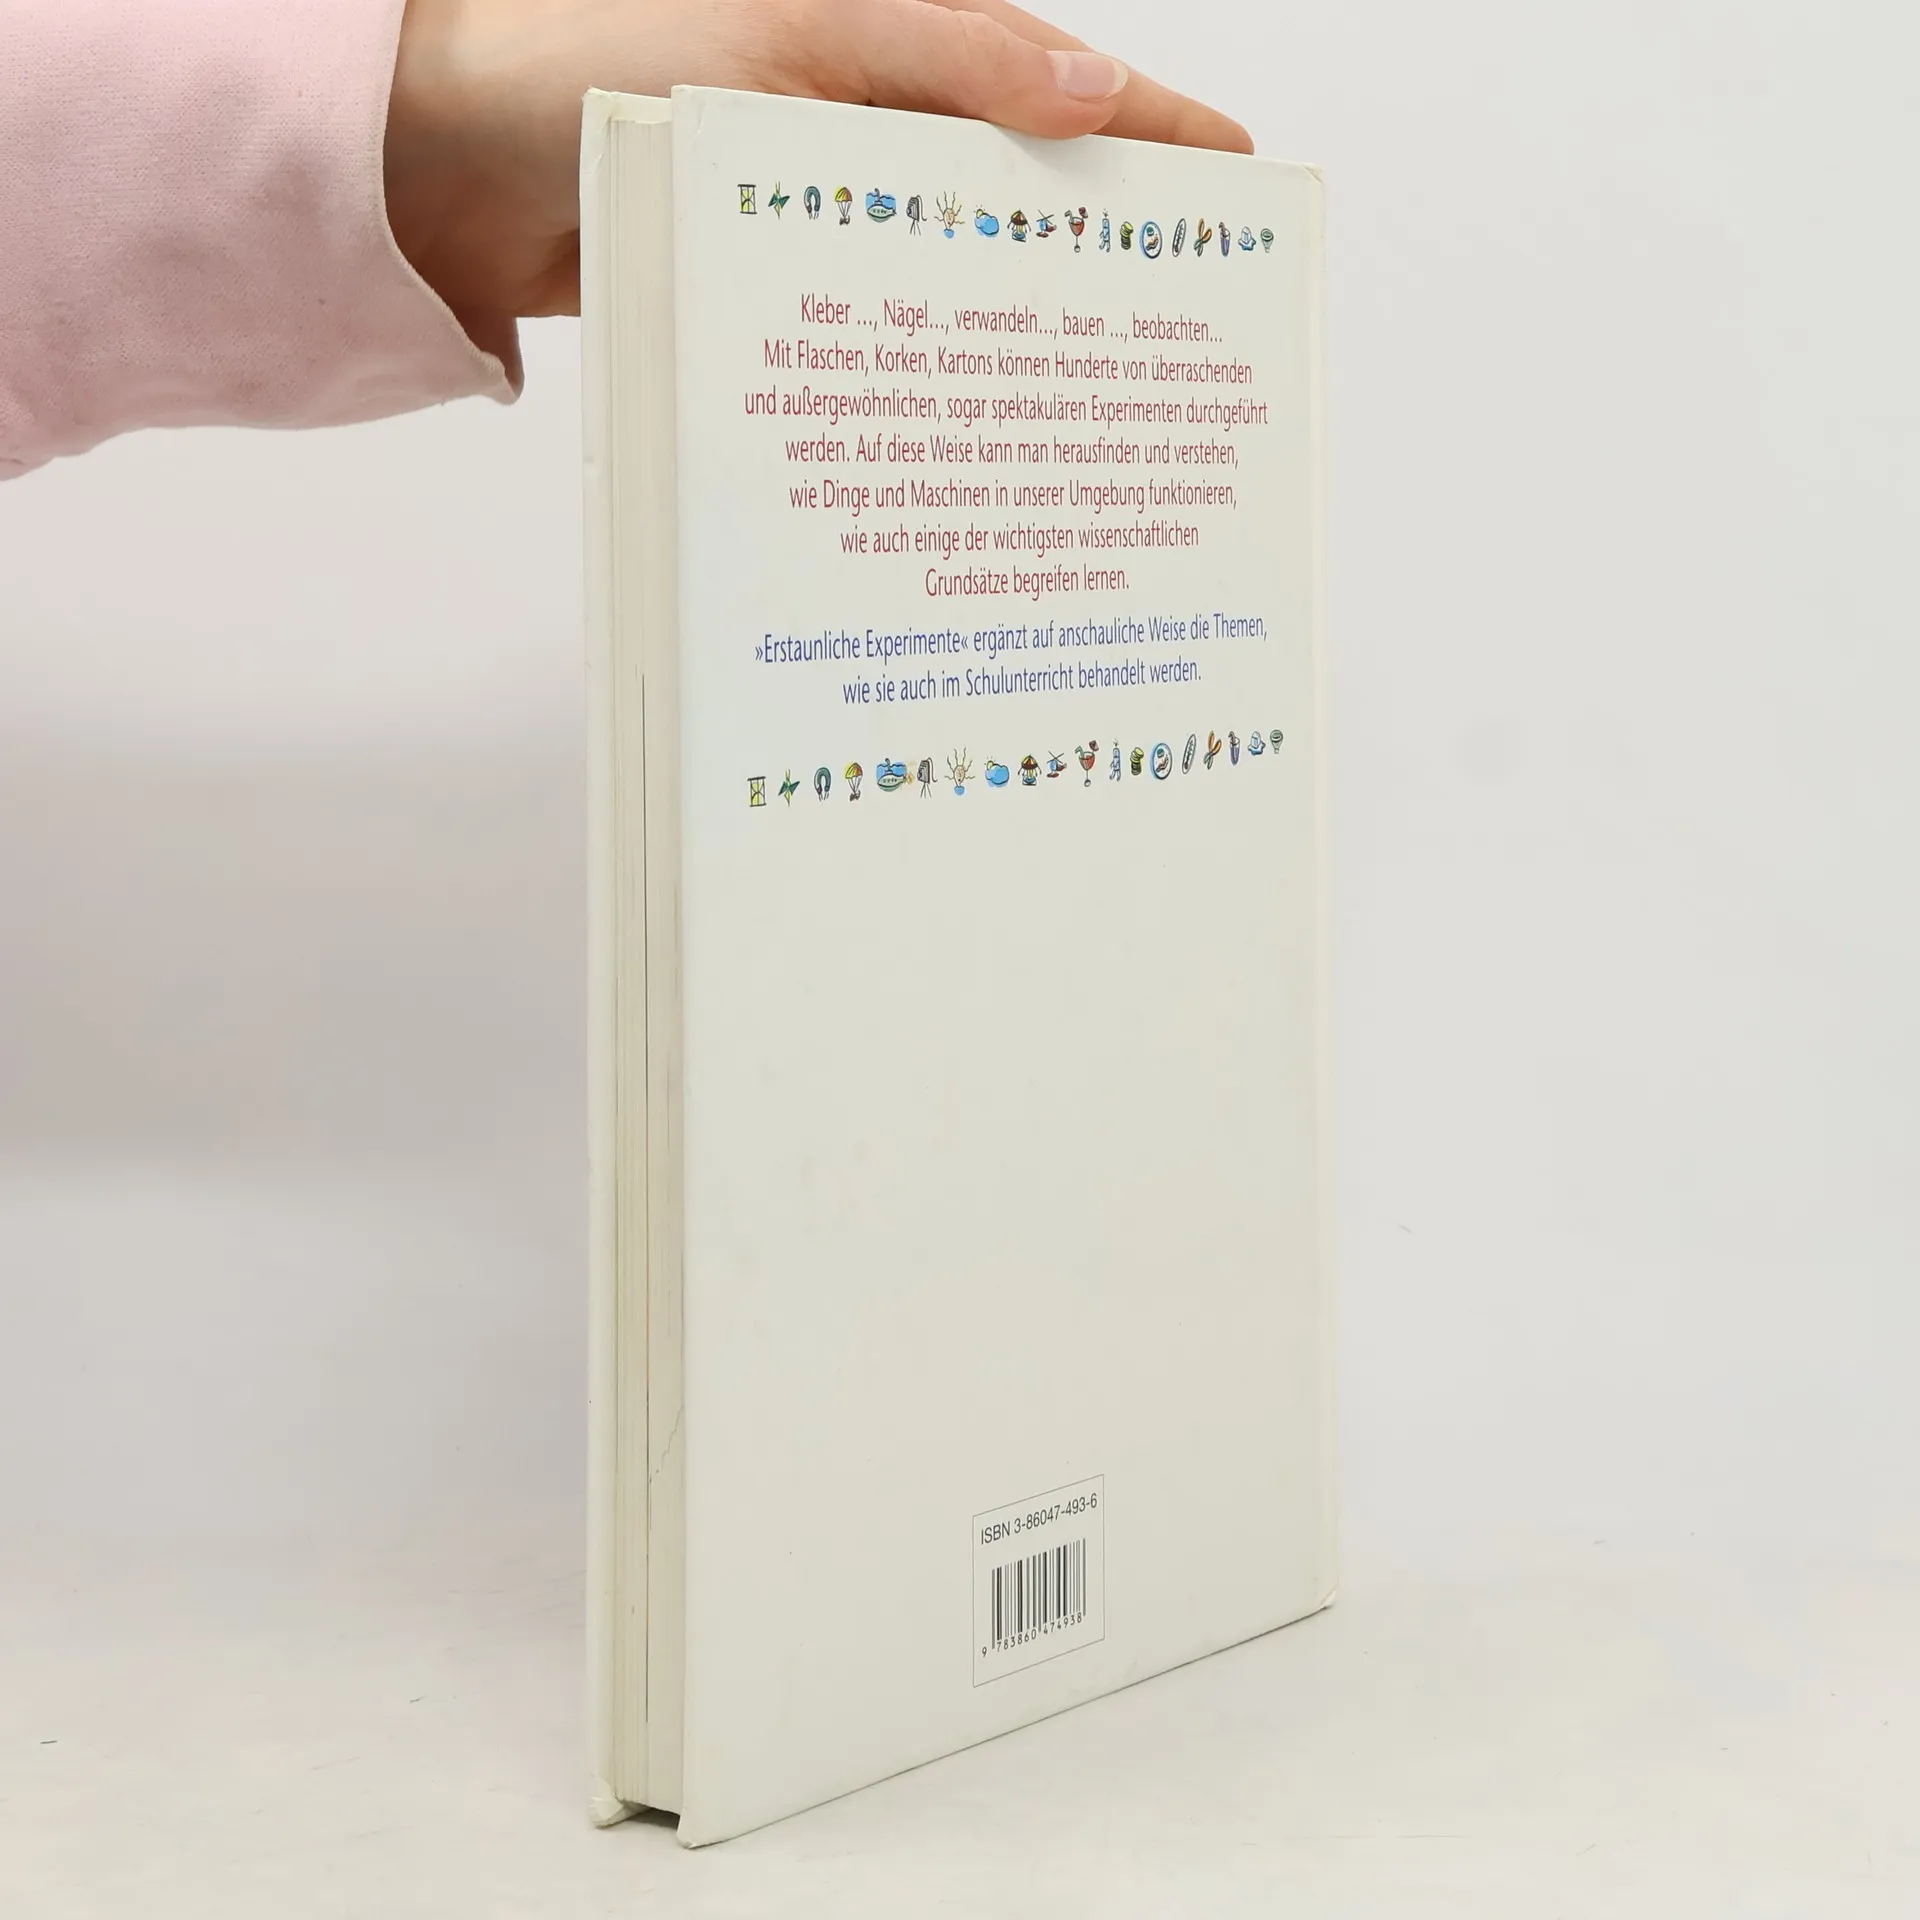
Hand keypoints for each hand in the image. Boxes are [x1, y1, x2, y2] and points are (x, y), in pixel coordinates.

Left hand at [384, 0, 1251, 343]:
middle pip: (1021, 206)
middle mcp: (869, 141)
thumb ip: (940, 60)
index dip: (1153, 137)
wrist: (447, 168)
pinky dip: (918, 385)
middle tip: (1183, 339)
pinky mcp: (774, 299)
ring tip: (1091, 419)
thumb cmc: (594, 66)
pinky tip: (960, 436)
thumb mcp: (788, 36)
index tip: (1243, 187)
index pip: (1057, 94)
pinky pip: (873, 342)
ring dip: (1011, 346)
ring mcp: (823, 225)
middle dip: (1104, 265)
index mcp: (892, 56)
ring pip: (951, 288)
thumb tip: (1087, 101)